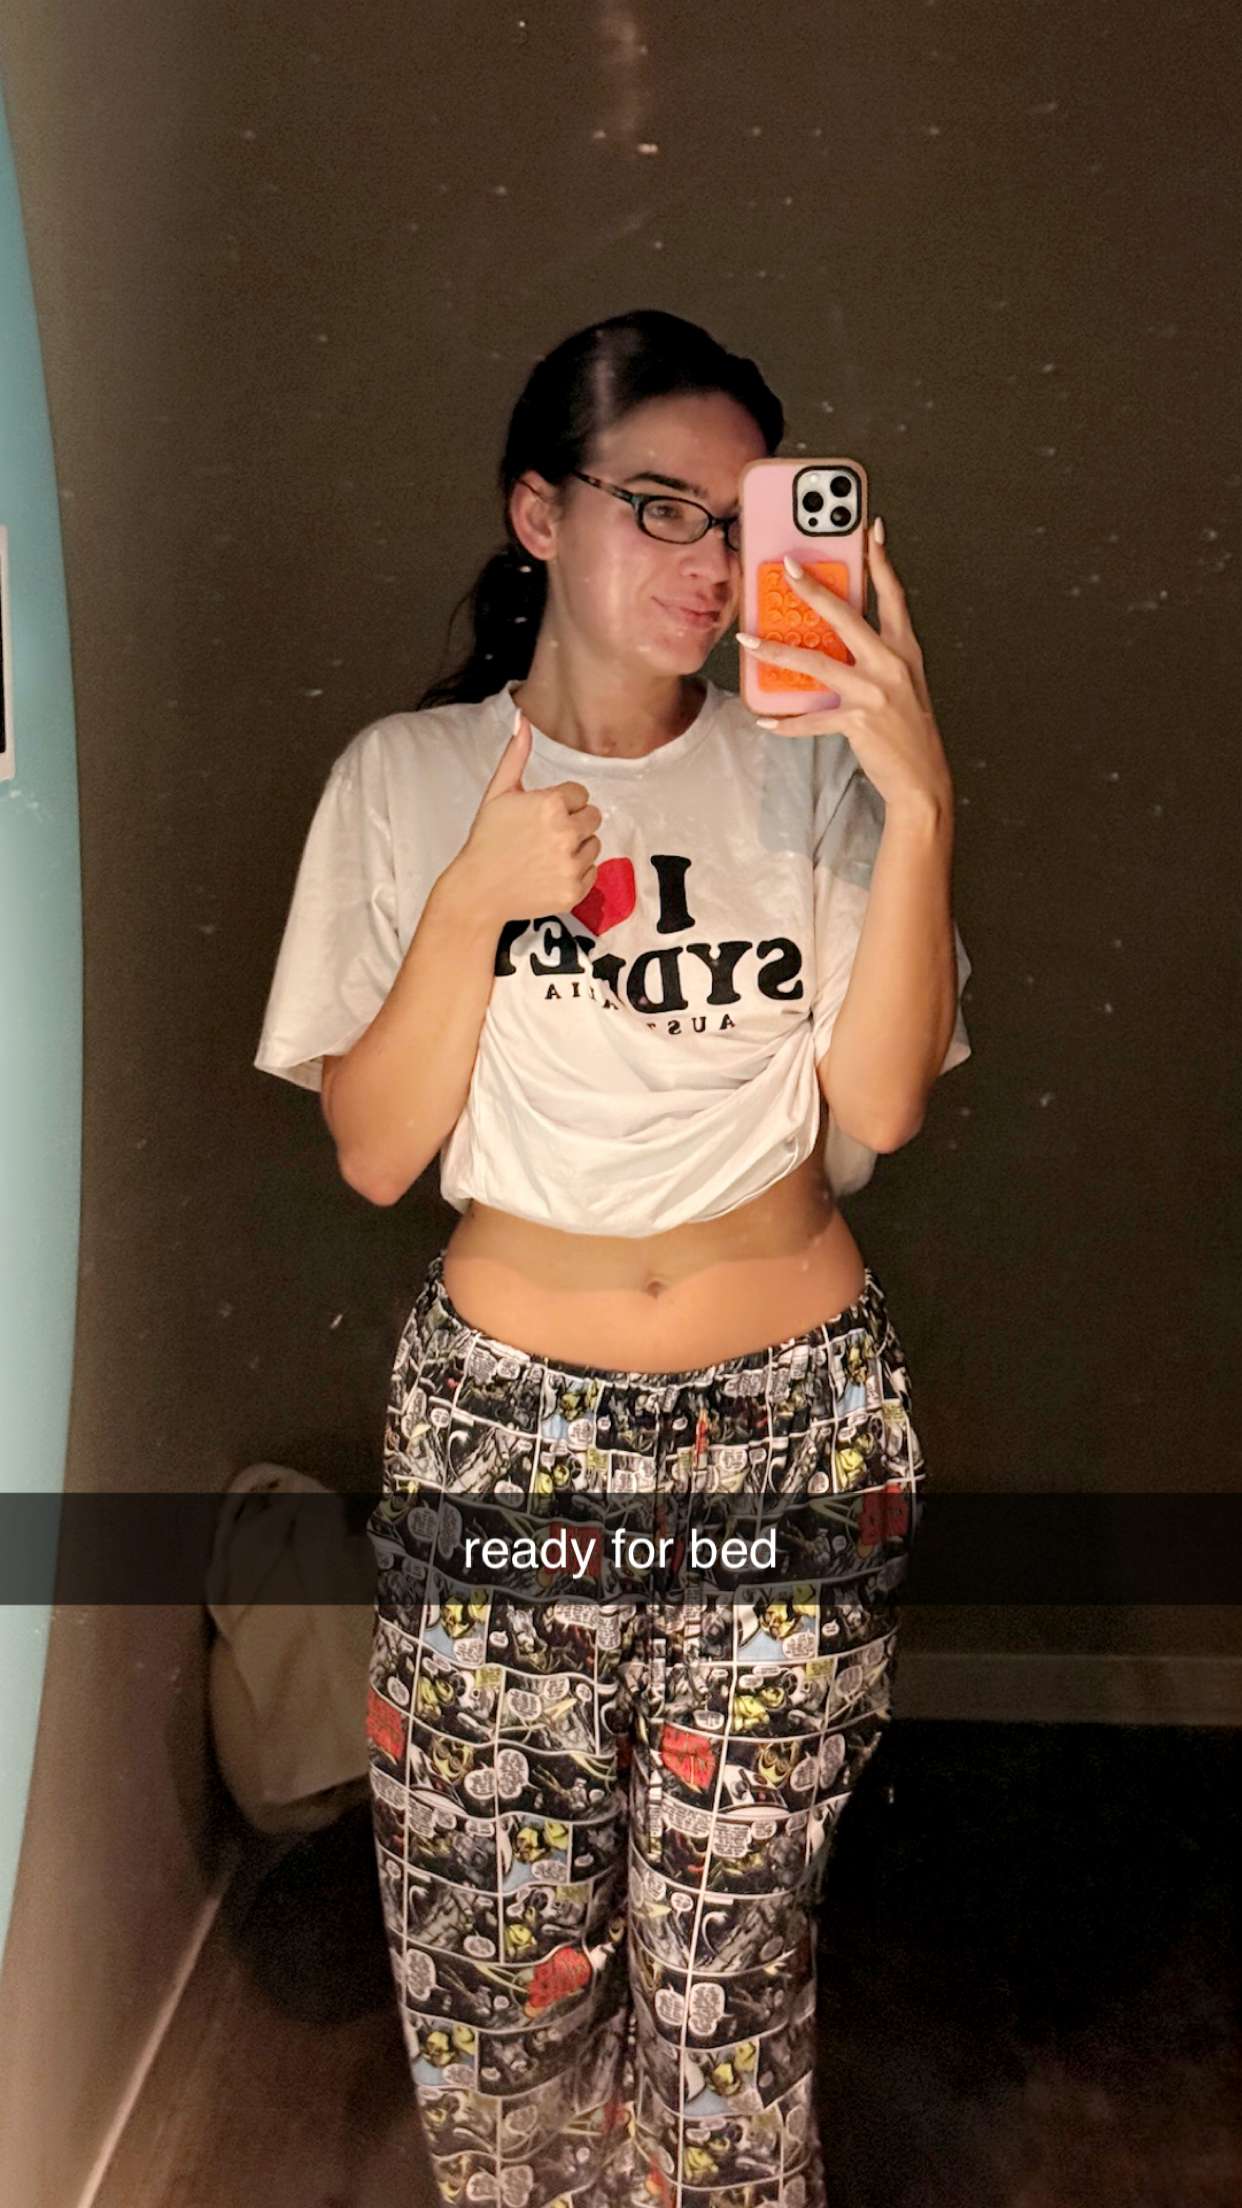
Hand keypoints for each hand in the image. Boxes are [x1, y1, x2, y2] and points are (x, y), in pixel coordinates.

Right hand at [459, 708, 602, 924]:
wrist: (478, 890)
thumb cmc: (486, 839)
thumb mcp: (498, 792)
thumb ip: (516, 755)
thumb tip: (523, 718)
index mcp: (551, 804)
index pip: (580, 794)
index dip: (561, 803)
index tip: (540, 815)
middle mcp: (566, 833)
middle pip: (593, 818)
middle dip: (574, 822)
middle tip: (545, 835)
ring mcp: (571, 865)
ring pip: (594, 845)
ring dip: (577, 847)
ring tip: (546, 854)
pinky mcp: (574, 891)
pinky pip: (592, 872)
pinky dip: (576, 873)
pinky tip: (549, 873)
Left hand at [738, 519, 952, 810]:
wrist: (923, 778)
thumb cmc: (909, 729)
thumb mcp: (902, 682)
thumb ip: (875, 656)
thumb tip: (833, 637)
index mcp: (905, 650)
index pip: (893, 595)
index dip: (881, 560)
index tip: (870, 528)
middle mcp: (891, 664)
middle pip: (846, 616)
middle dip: (814, 589)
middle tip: (789, 568)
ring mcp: (874, 692)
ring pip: (816, 663)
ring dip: (777, 650)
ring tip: (748, 640)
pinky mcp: (857, 721)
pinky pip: (811, 720)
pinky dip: (786, 722)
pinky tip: (764, 719)